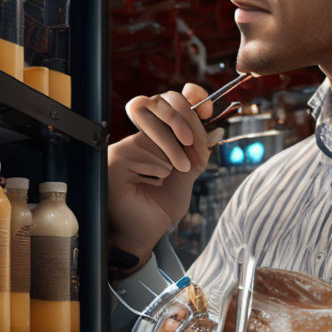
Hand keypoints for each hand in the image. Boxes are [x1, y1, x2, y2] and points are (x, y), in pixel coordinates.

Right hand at [108, 84, 215, 266]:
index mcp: (155, 136)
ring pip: (156, 133)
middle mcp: (138, 137)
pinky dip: (156, 171)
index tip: (210, 111)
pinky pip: (144, 152)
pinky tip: (149, 185)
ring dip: (173, 158)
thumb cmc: (160, 207)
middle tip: (195, 156)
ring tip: (171, 177)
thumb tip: (217, 130)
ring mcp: (124, 146)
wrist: (146, 234)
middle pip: (163, 104)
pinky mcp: (115, 159)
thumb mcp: (187, 175)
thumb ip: (199, 152)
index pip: (169, 99)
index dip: (191, 96)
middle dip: (187, 126)